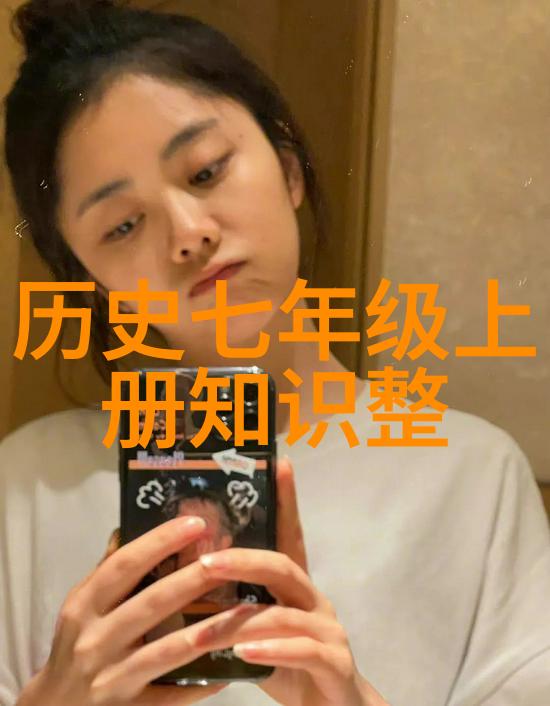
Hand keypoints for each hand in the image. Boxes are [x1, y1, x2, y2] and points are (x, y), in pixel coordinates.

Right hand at [15, 516, 260, 705]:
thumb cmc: (74, 648)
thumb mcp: (82, 607)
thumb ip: (106, 571)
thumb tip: (127, 527)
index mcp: (85, 606)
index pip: (124, 566)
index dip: (159, 542)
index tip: (195, 523)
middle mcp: (96, 639)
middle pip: (153, 603)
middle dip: (195, 578)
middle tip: (232, 557)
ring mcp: (111, 678)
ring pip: (168, 650)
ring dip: (211, 629)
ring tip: (246, 611)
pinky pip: (172, 695)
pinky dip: (200, 683)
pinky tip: (229, 668)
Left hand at [195, 457, 390, 705]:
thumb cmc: (287, 665)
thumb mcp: (255, 633)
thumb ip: (230, 609)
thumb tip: (180, 585)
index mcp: (294, 586)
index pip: (289, 535)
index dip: (285, 500)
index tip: (278, 464)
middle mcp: (314, 598)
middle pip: (281, 564)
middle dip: (242, 560)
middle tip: (205, 562)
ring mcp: (329, 628)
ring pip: (285, 611)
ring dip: (241, 621)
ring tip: (204, 632)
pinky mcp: (336, 661)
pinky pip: (304, 650)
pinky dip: (272, 649)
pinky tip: (243, 653)